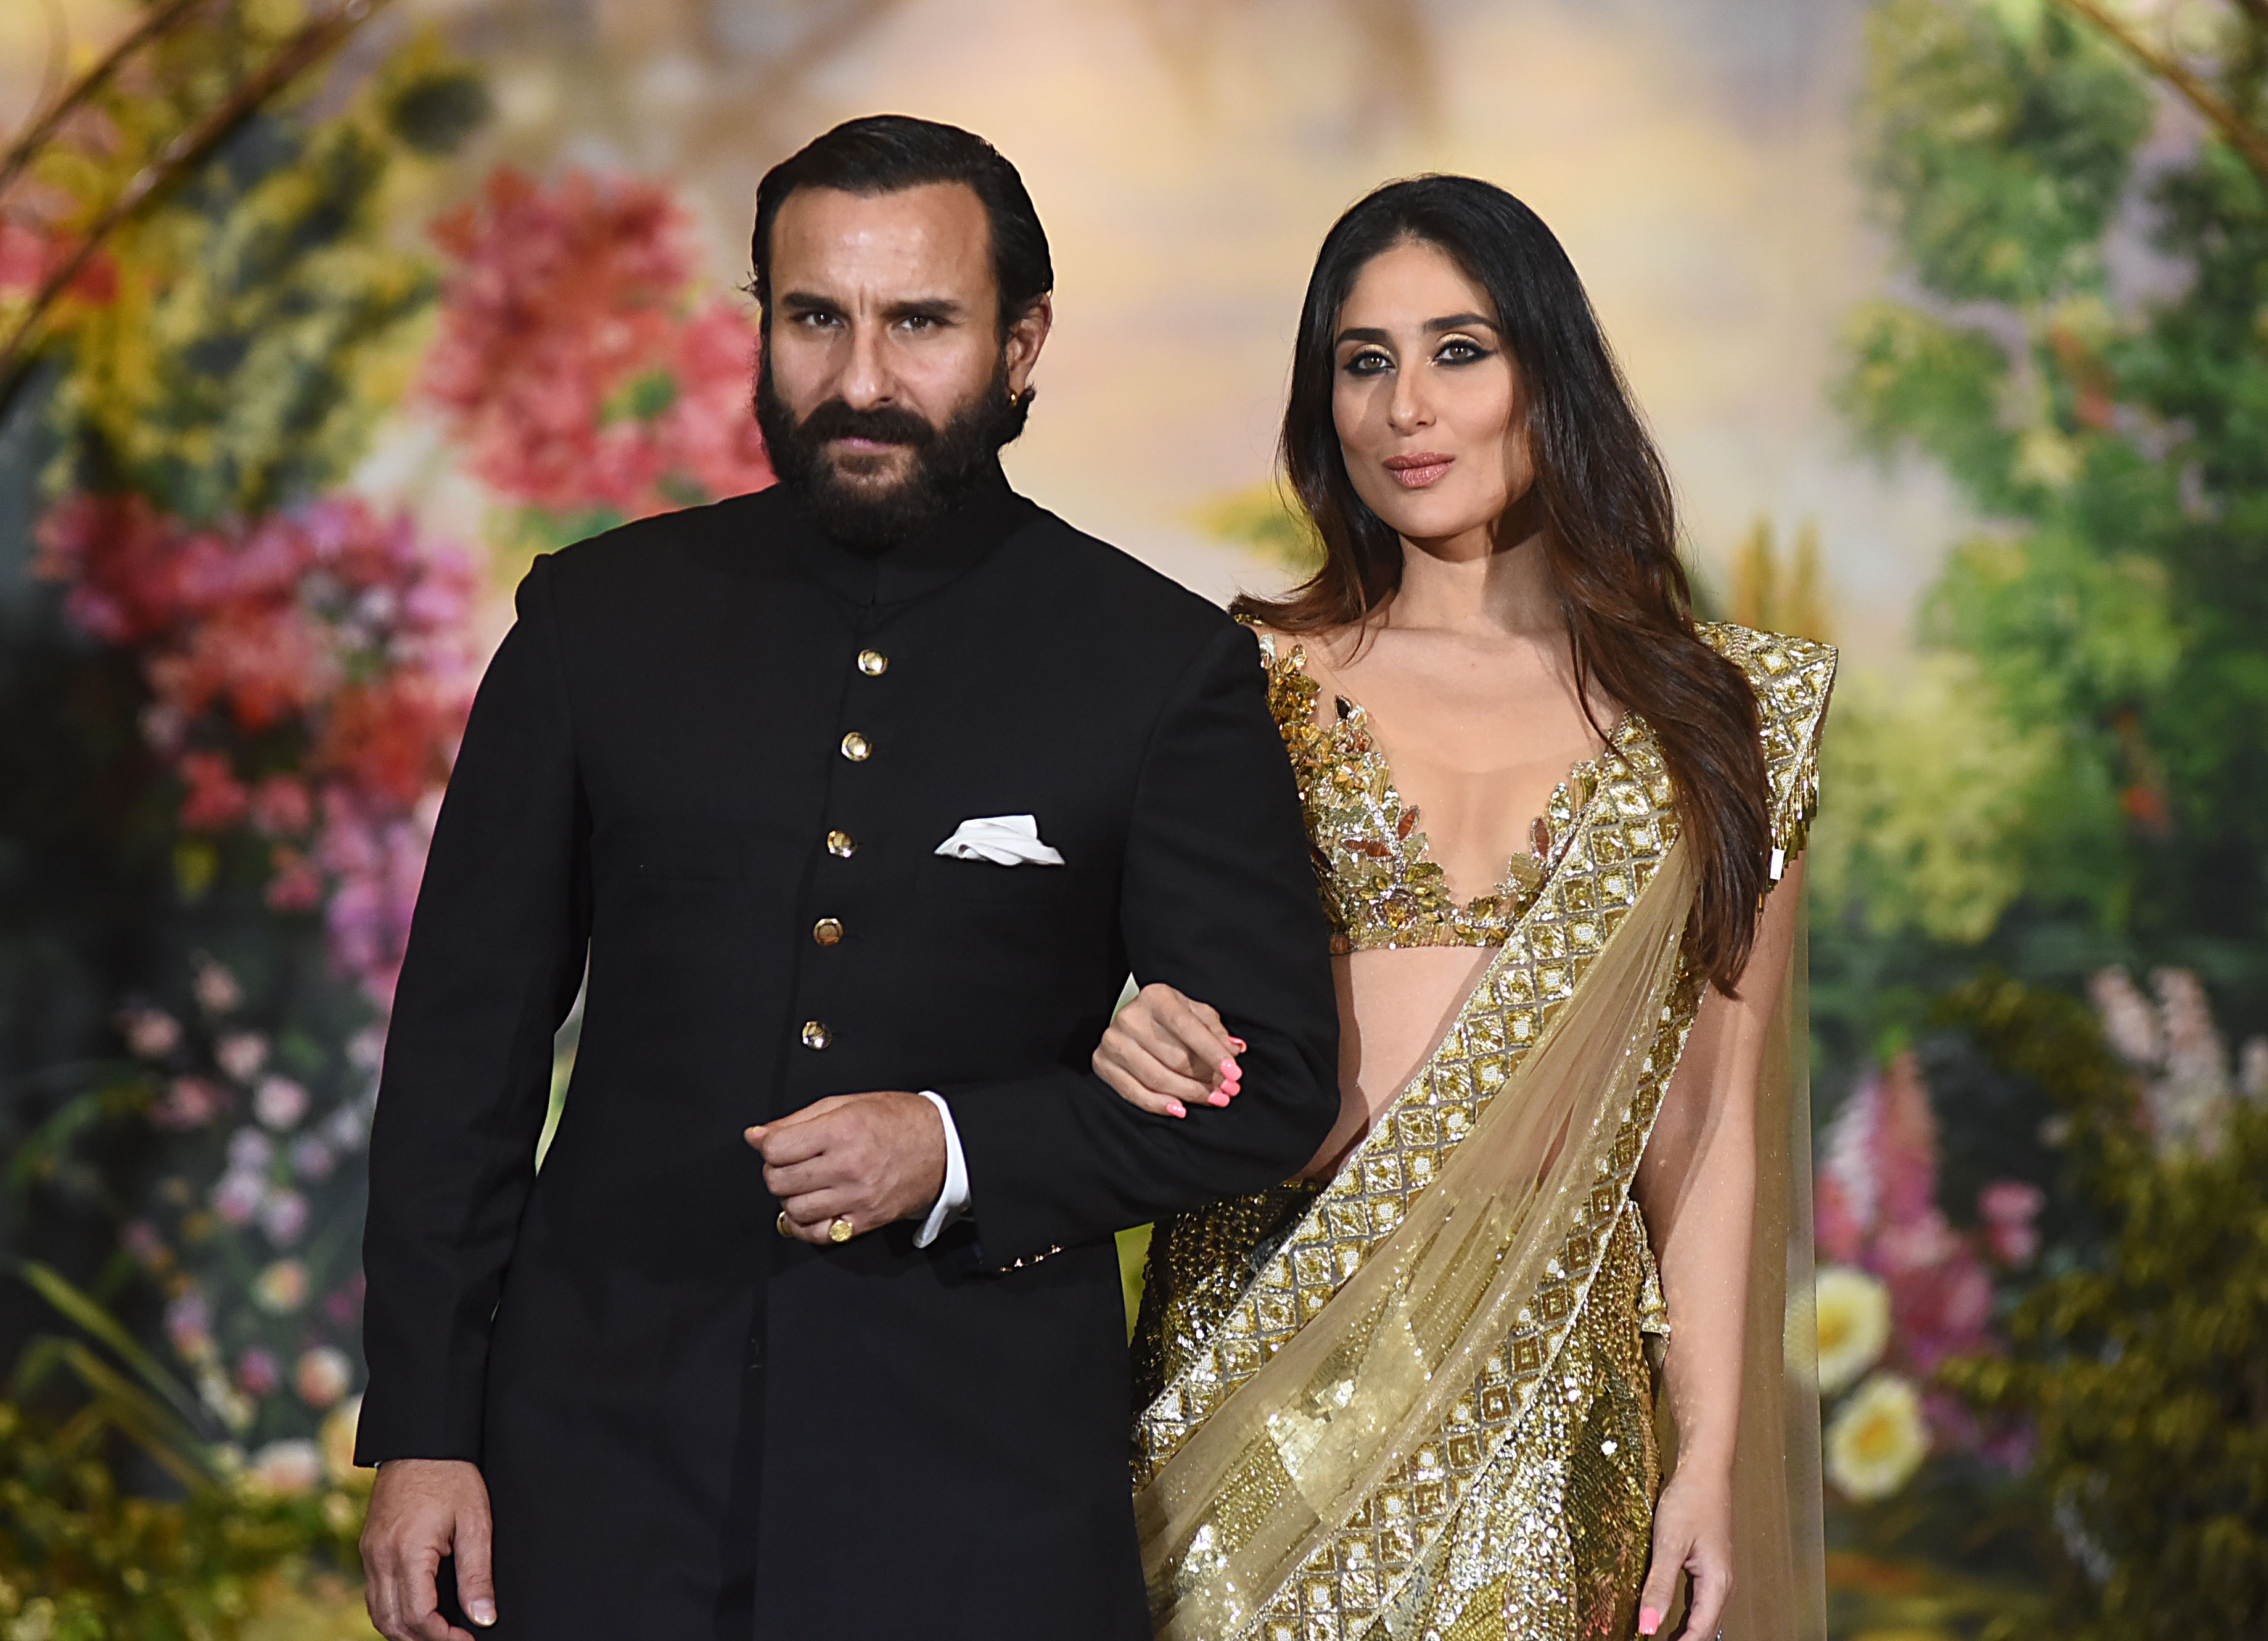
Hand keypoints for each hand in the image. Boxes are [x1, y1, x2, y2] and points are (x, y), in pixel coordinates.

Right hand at [361, 1458, 495, 1638]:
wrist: (420, 1442)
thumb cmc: (451, 1476)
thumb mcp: (475, 1522)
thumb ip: (477, 1574)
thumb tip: (483, 1616)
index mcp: (407, 1552)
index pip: (418, 1616)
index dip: (443, 1637)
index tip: (468, 1639)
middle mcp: (380, 1558)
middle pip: (393, 1623)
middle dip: (423, 1640)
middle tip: (455, 1638)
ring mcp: (369, 1554)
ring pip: (378, 1614)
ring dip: (405, 1631)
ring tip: (438, 1632)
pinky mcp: (369, 1548)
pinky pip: (374, 1594)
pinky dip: (393, 1612)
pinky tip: (416, 1612)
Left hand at [745, 1090, 943, 1243]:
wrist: (945, 1146)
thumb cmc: (900, 1120)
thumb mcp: (847, 1104)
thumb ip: (797, 1120)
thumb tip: (756, 1135)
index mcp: (841, 1130)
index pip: (776, 1148)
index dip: (770, 1146)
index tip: (779, 1145)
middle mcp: (848, 1165)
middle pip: (779, 1180)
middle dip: (776, 1171)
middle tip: (791, 1163)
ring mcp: (857, 1196)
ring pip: (794, 1209)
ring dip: (791, 1198)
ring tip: (805, 1184)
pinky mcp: (865, 1220)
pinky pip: (818, 1234)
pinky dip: (805, 1225)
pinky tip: (812, 1209)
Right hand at [1093, 983, 1242, 1117]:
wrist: (1133, 1021)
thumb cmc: (1169, 1018)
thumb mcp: (1194, 1014)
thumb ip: (1215, 1031)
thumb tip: (1234, 1050)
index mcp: (1156, 997)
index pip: (1188, 1028)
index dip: (1213, 1053)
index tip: (1234, 1073)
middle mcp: (1131, 1017)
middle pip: (1175, 1058)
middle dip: (1206, 1079)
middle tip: (1228, 1091)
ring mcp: (1113, 1041)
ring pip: (1157, 1079)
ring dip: (1189, 1094)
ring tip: (1212, 1099)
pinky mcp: (1102, 1063)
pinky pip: (1134, 1092)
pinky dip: (1159, 1105)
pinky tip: (1180, 1109)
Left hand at [1637, 1461, 1732, 1638]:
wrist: (1703, 1470)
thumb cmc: (1690, 1499)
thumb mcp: (1669, 1543)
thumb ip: (1659, 1586)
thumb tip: (1649, 1625)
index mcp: (1717, 1582)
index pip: (1700, 1631)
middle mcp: (1722, 1583)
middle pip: (1705, 1628)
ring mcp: (1717, 1575)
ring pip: (1703, 1616)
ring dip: (1684, 1632)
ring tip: (1660, 1640)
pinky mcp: (1708, 1566)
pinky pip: (1699, 1601)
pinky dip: (1685, 1616)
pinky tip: (1668, 1619)